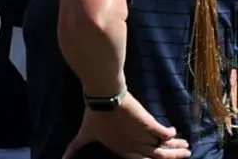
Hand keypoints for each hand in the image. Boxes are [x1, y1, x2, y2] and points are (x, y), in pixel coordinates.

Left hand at [62, 94, 189, 158]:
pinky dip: (170, 133)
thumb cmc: (93, 114)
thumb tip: (62, 158)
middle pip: (158, 156)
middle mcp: (134, 146)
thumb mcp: (85, 133)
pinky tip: (173, 131)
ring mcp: (142, 136)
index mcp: (120, 150)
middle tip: (185, 154)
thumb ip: (75, 146)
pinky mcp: (148, 124)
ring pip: (164, 146)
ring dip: (177, 147)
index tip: (160, 158)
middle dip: (173, 156)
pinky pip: (164, 133)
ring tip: (186, 147)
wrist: (103, 96)